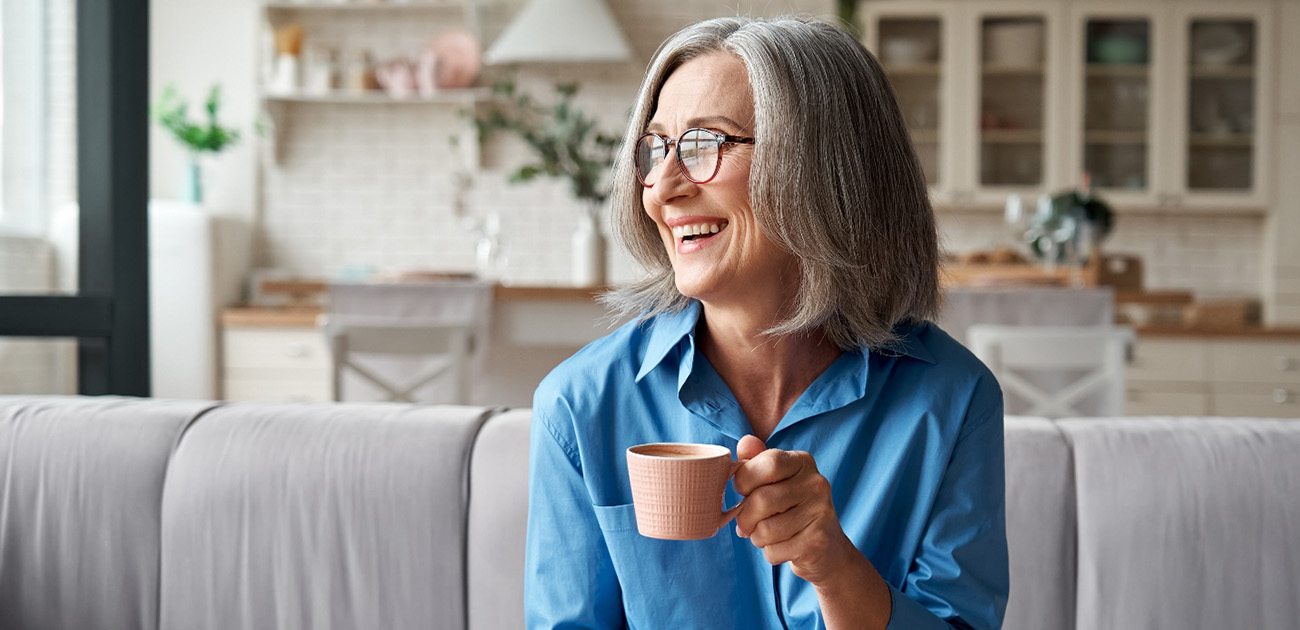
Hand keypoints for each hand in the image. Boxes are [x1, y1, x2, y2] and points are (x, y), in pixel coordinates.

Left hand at [732, 435, 858, 585]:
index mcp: (803, 462)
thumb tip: (745, 441)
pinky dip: (770, 553)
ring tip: (766, 535)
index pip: (767, 463)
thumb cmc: (791, 510)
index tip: (743, 491)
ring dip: (757, 538)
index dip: (744, 480)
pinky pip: (774, 551)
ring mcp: (821, 512)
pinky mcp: (818, 542)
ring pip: (765, 530)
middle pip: (762, 499)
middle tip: (746, 524)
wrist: (827, 549)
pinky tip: (783, 547)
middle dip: (745, 518)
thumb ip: (757, 461)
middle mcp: (816, 483)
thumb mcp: (775, 481)